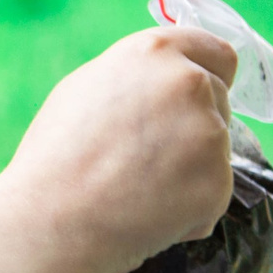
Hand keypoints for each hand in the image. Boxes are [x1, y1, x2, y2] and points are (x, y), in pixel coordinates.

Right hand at [0, 25, 237, 272]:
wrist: (52, 220)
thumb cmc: (55, 156)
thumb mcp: (86, 88)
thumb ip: (138, 76)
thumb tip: (165, 79)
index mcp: (155, 52)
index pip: (217, 54)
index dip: (208, 77)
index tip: (198, 98)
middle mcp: (190, 83)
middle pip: (220, 101)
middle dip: (195, 124)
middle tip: (148, 155)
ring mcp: (210, 134)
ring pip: (218, 149)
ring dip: (192, 167)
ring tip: (139, 188)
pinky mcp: (218, 183)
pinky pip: (213, 192)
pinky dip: (190, 206)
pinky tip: (147, 212)